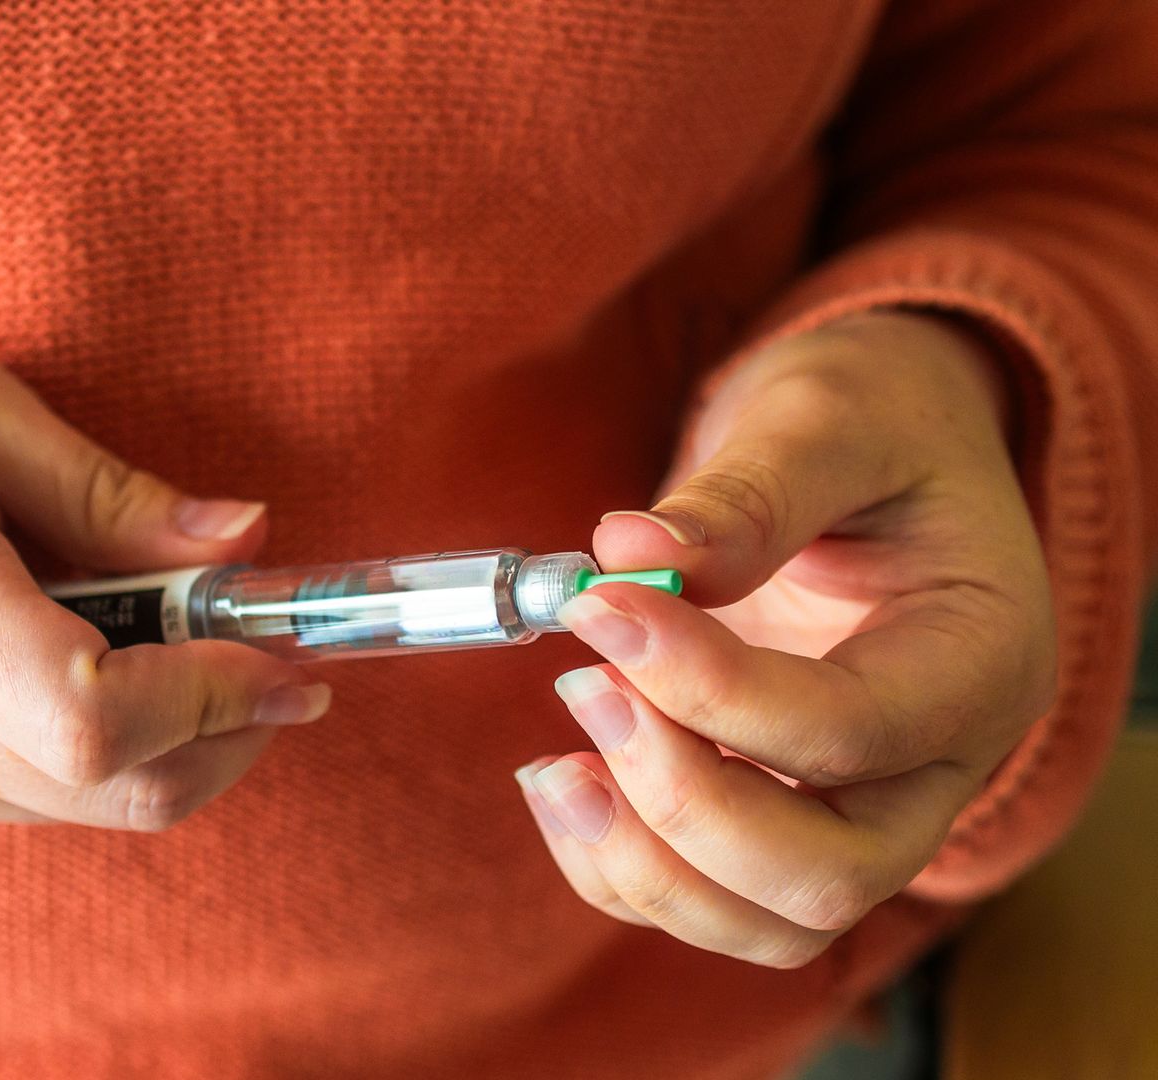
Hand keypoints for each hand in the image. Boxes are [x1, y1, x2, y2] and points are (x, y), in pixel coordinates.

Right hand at [0, 347, 331, 831]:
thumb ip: (102, 486)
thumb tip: (244, 541)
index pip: (92, 718)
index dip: (216, 697)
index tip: (284, 649)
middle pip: (118, 787)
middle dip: (231, 729)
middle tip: (277, 658)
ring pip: (87, 808)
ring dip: (175, 742)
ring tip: (183, 644)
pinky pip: (30, 800)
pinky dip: (97, 751)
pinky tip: (86, 665)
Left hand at [515, 310, 1055, 967]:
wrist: (877, 452)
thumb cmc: (872, 423)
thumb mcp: (829, 417)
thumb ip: (749, 491)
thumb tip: (630, 554)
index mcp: (980, 659)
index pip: (850, 732)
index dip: (710, 690)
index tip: (600, 607)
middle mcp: (938, 765)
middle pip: (826, 876)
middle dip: (683, 805)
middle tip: (583, 684)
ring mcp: (866, 811)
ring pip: (768, 922)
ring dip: (644, 863)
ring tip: (553, 763)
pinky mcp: (787, 822)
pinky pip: (708, 902)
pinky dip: (619, 869)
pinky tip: (560, 778)